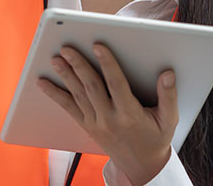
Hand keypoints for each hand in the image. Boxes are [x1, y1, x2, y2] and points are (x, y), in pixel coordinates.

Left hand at [37, 44, 178, 185]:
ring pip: (78, 95)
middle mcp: (110, 119)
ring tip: (55, 59)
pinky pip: (68, 108)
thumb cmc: (156, 139)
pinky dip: (54, 94)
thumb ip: (169, 95)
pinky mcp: (87, 126)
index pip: (116, 84)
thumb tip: (167, 73)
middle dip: (78, 65)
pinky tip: (43, 83)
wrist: (141, 167)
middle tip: (67, 48)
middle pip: (92, 87)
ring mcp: (96, 123)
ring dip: (65, 75)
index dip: (107, 63)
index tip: (97, 46)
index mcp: (130, 114)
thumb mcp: (169, 119)